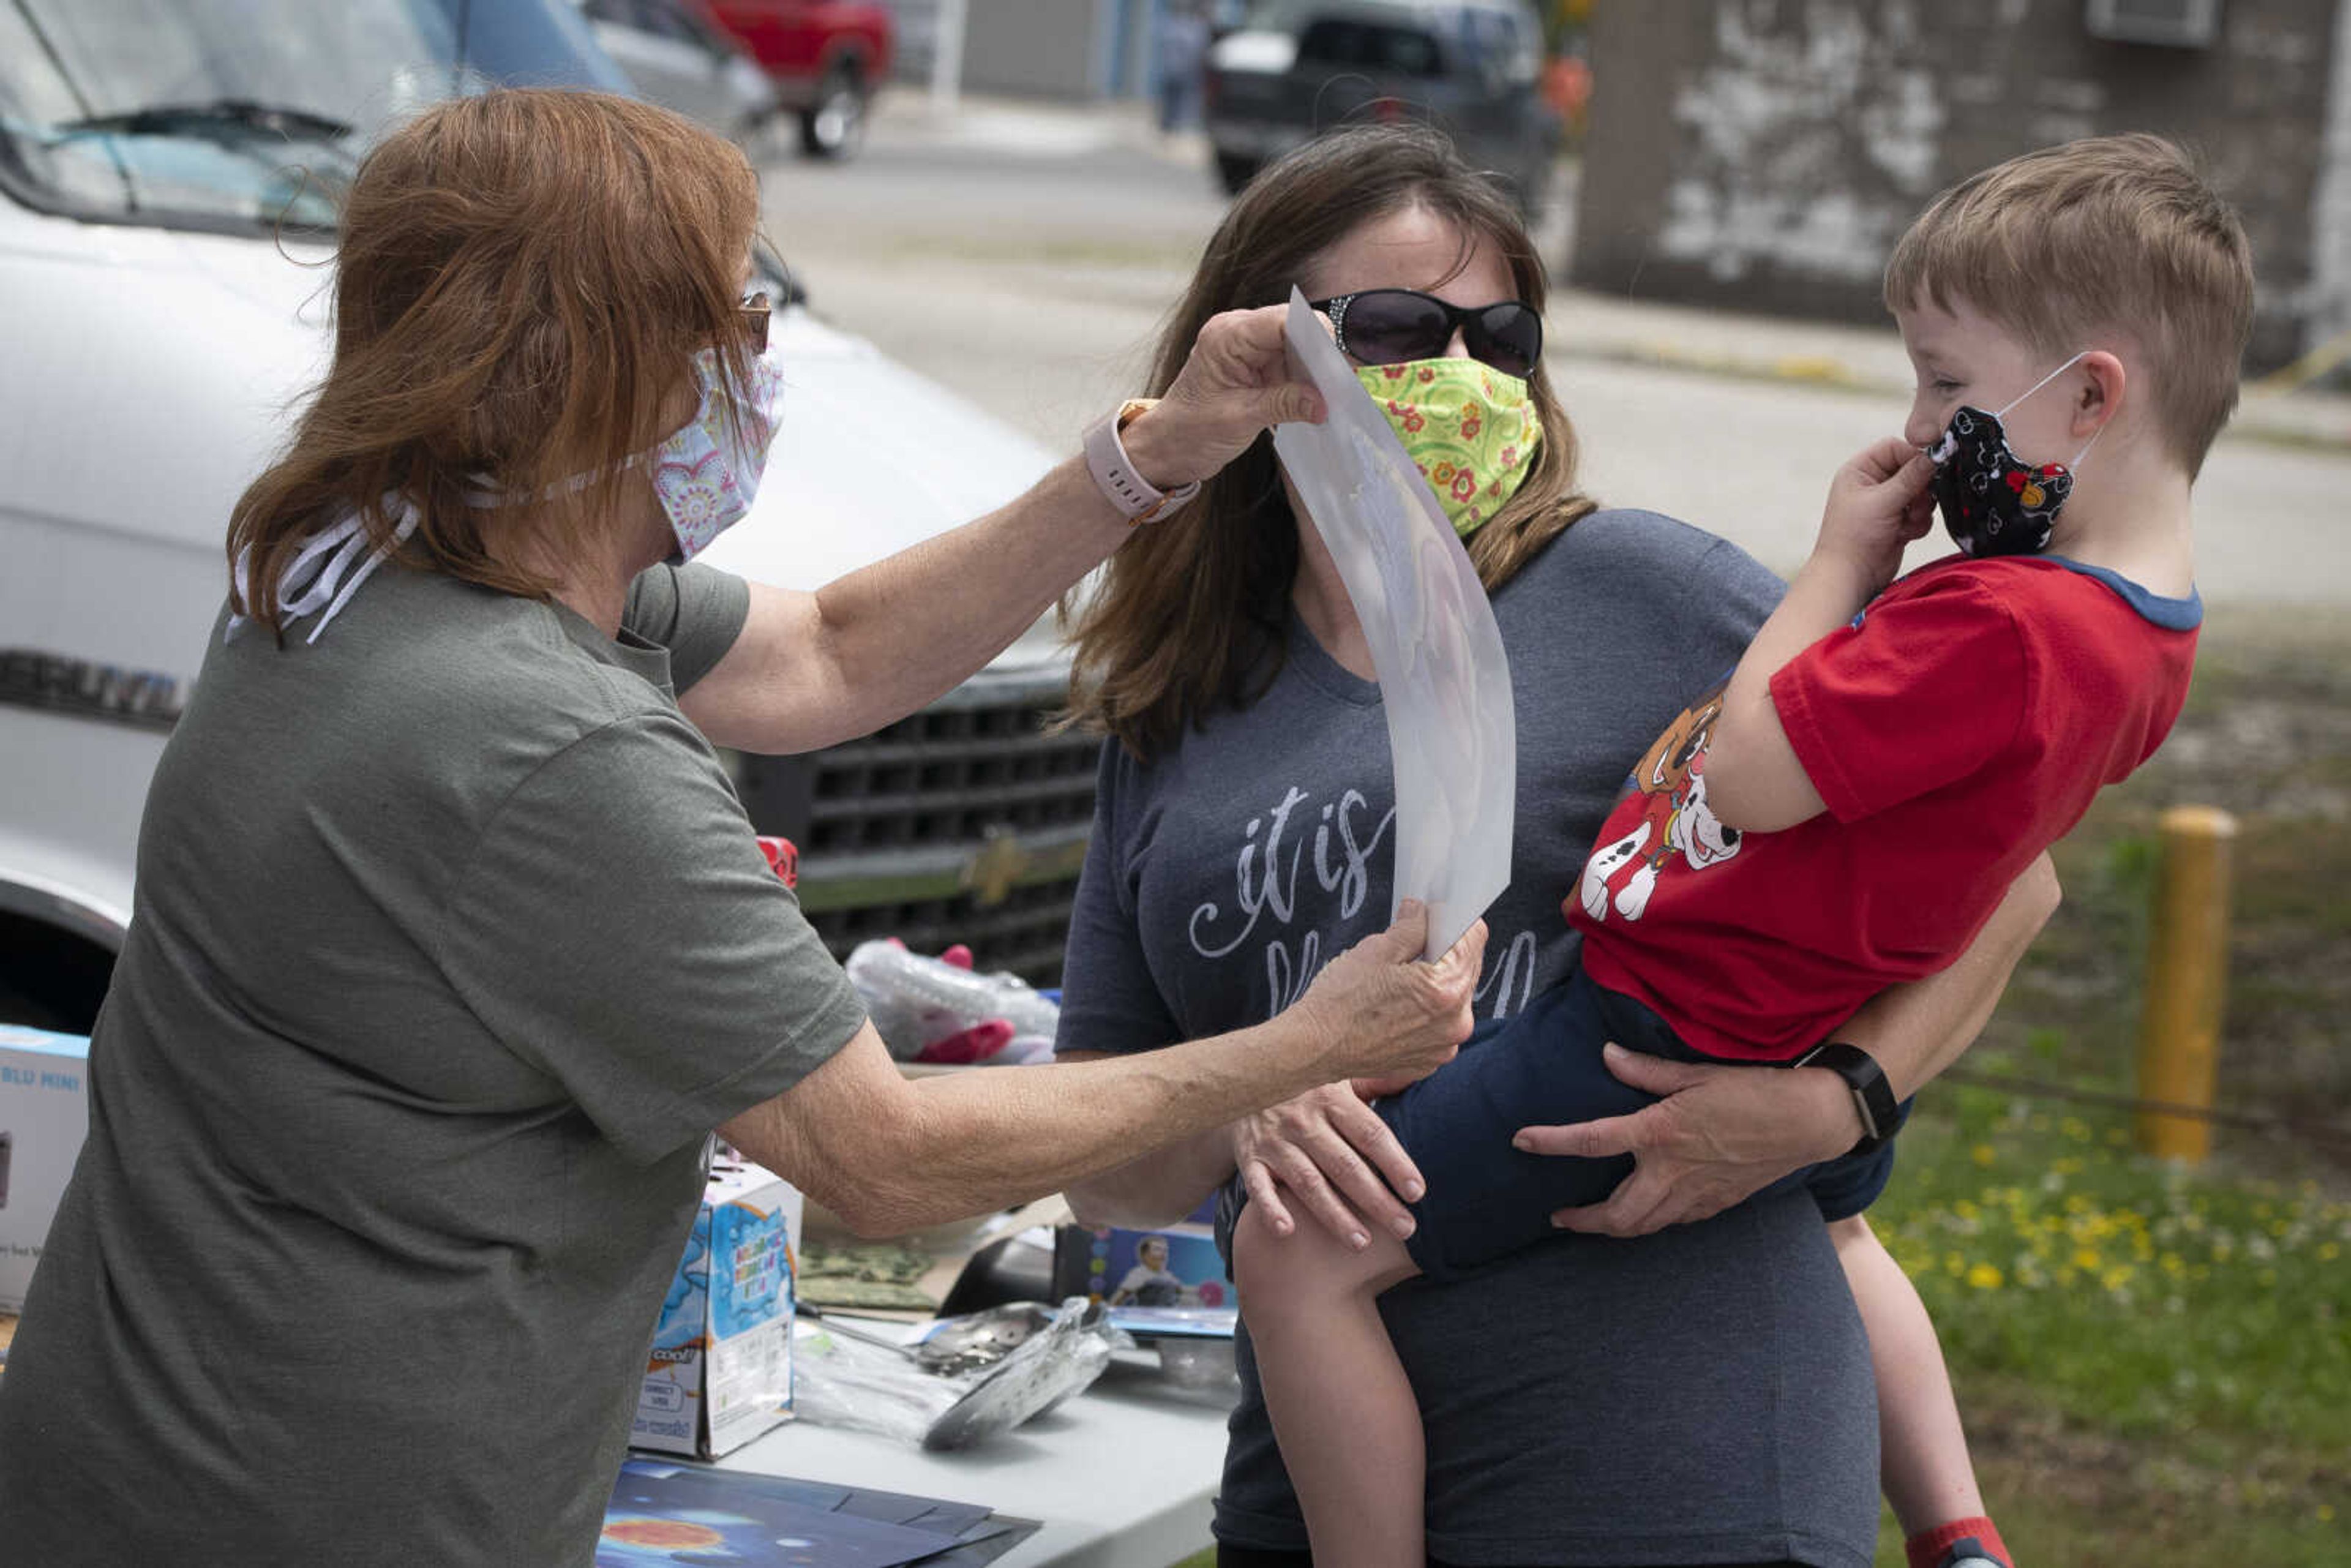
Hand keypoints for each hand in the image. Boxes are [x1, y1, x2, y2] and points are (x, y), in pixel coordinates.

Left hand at [1120, 304, 1325, 488]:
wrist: (1168, 447)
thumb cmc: (1190, 431)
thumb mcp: (1239, 419)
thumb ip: (1283, 404)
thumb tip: (1323, 402)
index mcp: (1227, 336)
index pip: (1282, 320)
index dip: (1314, 337)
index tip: (1334, 367)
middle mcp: (1238, 333)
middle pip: (1294, 330)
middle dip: (1317, 357)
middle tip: (1336, 389)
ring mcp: (1249, 348)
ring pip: (1297, 348)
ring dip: (1312, 373)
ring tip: (1326, 400)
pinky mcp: (1257, 365)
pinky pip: (1290, 364)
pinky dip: (1304, 382)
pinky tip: (1313, 402)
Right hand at [1229, 1080, 1426, 1248]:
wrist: (1242, 1084)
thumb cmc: (1308, 1088)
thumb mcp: (1341, 1076)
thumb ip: (1380, 1079)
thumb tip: (1428, 1065)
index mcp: (1332, 1098)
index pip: (1370, 1134)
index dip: (1395, 1163)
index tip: (1417, 1192)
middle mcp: (1303, 1120)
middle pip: (1345, 1165)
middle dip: (1376, 1200)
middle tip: (1405, 1229)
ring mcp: (1275, 1141)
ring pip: (1308, 1182)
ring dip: (1334, 1215)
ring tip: (1362, 1243)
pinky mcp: (1250, 1159)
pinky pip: (1258, 1187)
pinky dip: (1270, 1209)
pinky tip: (1288, 1232)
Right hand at [1292, 900, 1483, 1087]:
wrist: (1313, 1048)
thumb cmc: (1339, 1002)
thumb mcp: (1376, 951)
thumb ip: (1411, 927)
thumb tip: (1422, 911)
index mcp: (1445, 989)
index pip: (1474, 939)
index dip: (1454, 921)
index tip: (1434, 917)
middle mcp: (1455, 1022)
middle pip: (1468, 969)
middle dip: (1446, 952)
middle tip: (1411, 947)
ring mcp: (1445, 1046)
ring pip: (1455, 998)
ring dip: (1437, 983)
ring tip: (1400, 982)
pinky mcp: (1431, 1060)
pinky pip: (1441, 1025)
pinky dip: (1428, 1012)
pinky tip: (1397, 1007)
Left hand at [1513, 1044, 1857, 1236]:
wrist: (1810, 1121)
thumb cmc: (1755, 1090)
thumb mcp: (1695, 1073)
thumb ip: (1645, 1070)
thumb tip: (1607, 1056)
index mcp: (1661, 1133)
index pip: (1592, 1140)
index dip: (1552, 1141)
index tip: (1521, 1141)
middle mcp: (1673, 1172)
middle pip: (1615, 1215)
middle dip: (1582, 1222)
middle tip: (1558, 1217)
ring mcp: (1696, 1195)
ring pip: (1643, 1227)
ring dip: (1612, 1228)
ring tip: (1591, 1222)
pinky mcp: (1717, 1205)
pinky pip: (1673, 1222)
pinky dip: (1650, 1222)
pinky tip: (1644, 1212)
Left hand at [1813, 437, 1936, 594]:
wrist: (1850, 578)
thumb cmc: (1855, 537)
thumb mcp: (1883, 501)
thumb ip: (1911, 476)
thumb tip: (1936, 454)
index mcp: (1859, 471)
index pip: (1894, 447)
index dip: (1914, 456)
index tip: (1930, 469)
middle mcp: (1872, 484)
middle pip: (1912, 469)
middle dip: (1919, 489)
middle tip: (1914, 505)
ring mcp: (1886, 503)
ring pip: (1921, 492)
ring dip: (1919, 509)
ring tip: (1905, 523)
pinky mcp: (1898, 521)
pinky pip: (1921, 513)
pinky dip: (1918, 524)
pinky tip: (1904, 535)